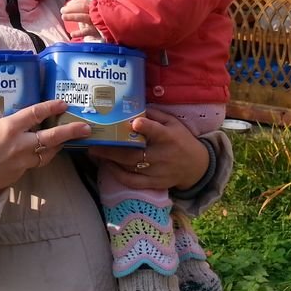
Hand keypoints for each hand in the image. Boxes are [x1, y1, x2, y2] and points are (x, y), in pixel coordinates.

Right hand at [0, 71, 91, 207]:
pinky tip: (45, 152)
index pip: (35, 114)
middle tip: (87, 128)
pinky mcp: (18, 175)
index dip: (51, 107)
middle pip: (51, 138)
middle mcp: (19, 146)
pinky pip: (36, 163)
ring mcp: (20, 163)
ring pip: (47, 153)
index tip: (64, 103)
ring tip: (69, 139)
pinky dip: (44, 156)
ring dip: (59, 146)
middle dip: (71, 132)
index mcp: (8, 129)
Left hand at [60, 0, 97, 38]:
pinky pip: (87, 31)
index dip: (74, 2)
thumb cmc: (96, 21)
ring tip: (63, 17)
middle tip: (62, 10)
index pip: (84, 1)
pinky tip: (72, 34)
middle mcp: (97, 11)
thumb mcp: (90, 13)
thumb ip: (82, 9)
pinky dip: (79, 33)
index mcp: (95, 5)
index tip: (67, 5)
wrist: (106, 33)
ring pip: (84, 17)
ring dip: (73, 16)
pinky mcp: (97, 31)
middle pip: (83, 7)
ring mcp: (97, 21)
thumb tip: (67, 6)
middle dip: (71, 8)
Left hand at [88, 107, 207, 191]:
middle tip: (94, 142)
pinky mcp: (153, 183)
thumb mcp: (173, 123)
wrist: (196, 167)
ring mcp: (157, 172)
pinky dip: (118, 175)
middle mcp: (162, 155)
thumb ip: (155, 115)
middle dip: (112, 149)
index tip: (135, 123)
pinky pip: (132, 181)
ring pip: (130, 168)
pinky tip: (107, 166)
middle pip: (134, 154)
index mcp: (168, 137)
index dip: (146, 127)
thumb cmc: (182, 140)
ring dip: (110, 161)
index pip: (157, 132)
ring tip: (95, 153)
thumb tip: (133, 106)